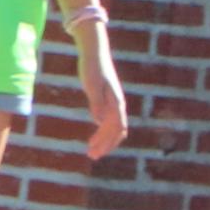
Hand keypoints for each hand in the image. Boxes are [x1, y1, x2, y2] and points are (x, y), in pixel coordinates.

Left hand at [79, 45, 129, 159]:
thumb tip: (99, 121)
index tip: (96, 152)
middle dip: (106, 145)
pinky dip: (104, 132)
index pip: (115, 129)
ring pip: (114, 127)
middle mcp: (118, 105)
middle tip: (92, 156)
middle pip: (116, 131)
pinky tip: (95, 137)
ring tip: (92, 150)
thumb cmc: (92, 68)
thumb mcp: (91, 85)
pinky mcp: (108, 100)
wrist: (95, 53)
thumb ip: (96, 102)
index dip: (107, 142)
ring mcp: (114, 103)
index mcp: (116, 102)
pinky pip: (110, 121)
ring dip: (104, 140)